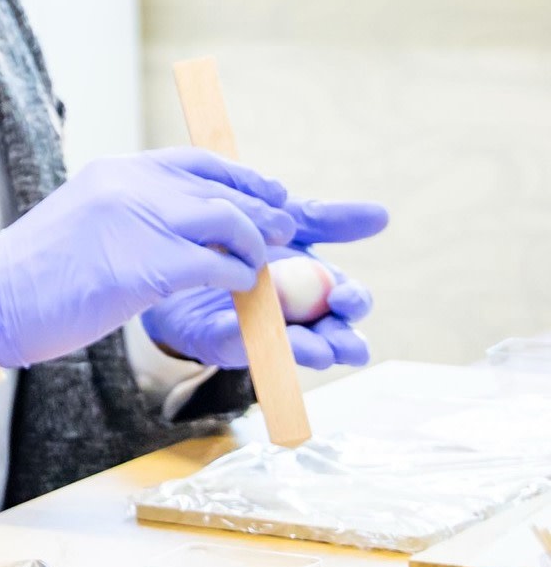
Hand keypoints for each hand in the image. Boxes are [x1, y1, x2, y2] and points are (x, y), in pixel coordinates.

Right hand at [0, 149, 297, 370]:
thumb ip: (129, 211)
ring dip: (255, 243)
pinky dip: (240, 278)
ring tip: (266, 262)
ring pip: (227, 221)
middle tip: (287, 229)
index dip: (241, 175)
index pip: (196, 160)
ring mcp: (137, 222)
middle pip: (219, 189)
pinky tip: (243, 289)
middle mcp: (129, 186)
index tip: (270, 190)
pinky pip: (217, 266)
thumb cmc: (35, 272)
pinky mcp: (145, 266)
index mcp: (115, 171)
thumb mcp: (84, 220)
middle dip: (261, 209)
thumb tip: (179, 221)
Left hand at [143, 197, 390, 370]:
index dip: (354, 302)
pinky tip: (254, 336)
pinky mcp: (229, 342)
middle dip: (342, 343)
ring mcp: (269, 333)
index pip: (352, 301)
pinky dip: (252, 343)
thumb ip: (328, 221)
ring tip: (308, 349)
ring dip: (305, 352)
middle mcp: (303, 317)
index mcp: (321, 289)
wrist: (184, 245)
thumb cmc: (247, 237)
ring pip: (297, 352)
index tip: (343, 296)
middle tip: (336, 340)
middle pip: (336, 338)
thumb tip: (383, 214)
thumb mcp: (286, 222)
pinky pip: (243, 347)